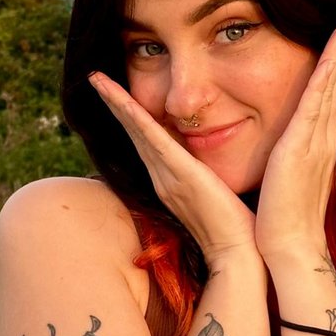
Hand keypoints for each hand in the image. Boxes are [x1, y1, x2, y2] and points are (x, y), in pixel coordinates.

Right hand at [88, 73, 257, 264]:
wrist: (239, 257)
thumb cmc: (237, 231)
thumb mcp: (219, 197)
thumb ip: (210, 180)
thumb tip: (215, 169)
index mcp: (171, 181)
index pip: (147, 141)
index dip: (131, 116)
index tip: (118, 94)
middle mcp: (163, 178)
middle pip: (134, 132)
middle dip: (115, 103)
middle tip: (96, 78)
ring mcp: (168, 177)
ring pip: (137, 131)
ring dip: (117, 103)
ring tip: (98, 80)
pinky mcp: (181, 176)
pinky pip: (153, 139)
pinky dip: (135, 117)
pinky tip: (122, 99)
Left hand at [254, 7, 335, 263]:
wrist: (289, 248)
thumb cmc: (282, 222)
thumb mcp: (284, 181)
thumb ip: (287, 163)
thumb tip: (281, 155)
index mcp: (318, 145)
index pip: (334, 97)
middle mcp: (324, 137)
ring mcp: (319, 137)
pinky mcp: (306, 140)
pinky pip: (322, 94)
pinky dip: (334, 67)